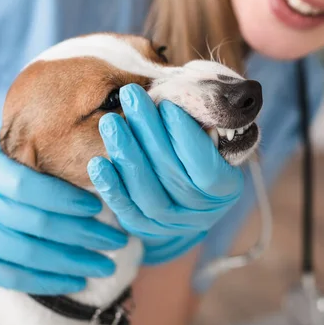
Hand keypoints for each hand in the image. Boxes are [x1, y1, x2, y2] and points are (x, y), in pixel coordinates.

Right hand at [0, 128, 127, 294]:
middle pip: (33, 223)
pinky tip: (79, 280)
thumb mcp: (7, 146)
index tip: (99, 205)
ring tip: (107, 264)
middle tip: (119, 240)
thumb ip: (40, 144)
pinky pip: (12, 277)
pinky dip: (49, 281)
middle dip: (82, 234)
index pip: (25, 185)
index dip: (64, 198)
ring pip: (26, 253)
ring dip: (73, 262)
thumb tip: (100, 130)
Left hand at [87, 84, 243, 264]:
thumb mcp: (212, 137)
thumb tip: (181, 97)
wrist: (187, 197)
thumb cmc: (201, 152)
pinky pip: (126, 209)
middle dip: (149, 132)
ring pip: (148, 193)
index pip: (207, 168)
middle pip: (172, 174)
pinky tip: (97, 163)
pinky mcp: (144, 228)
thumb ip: (203, 122)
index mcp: (226, 189)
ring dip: (127, 155)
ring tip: (110, 122)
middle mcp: (202, 212)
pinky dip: (112, 186)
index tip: (167, 106)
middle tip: (131, 96)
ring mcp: (172, 224)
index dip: (187, 137)